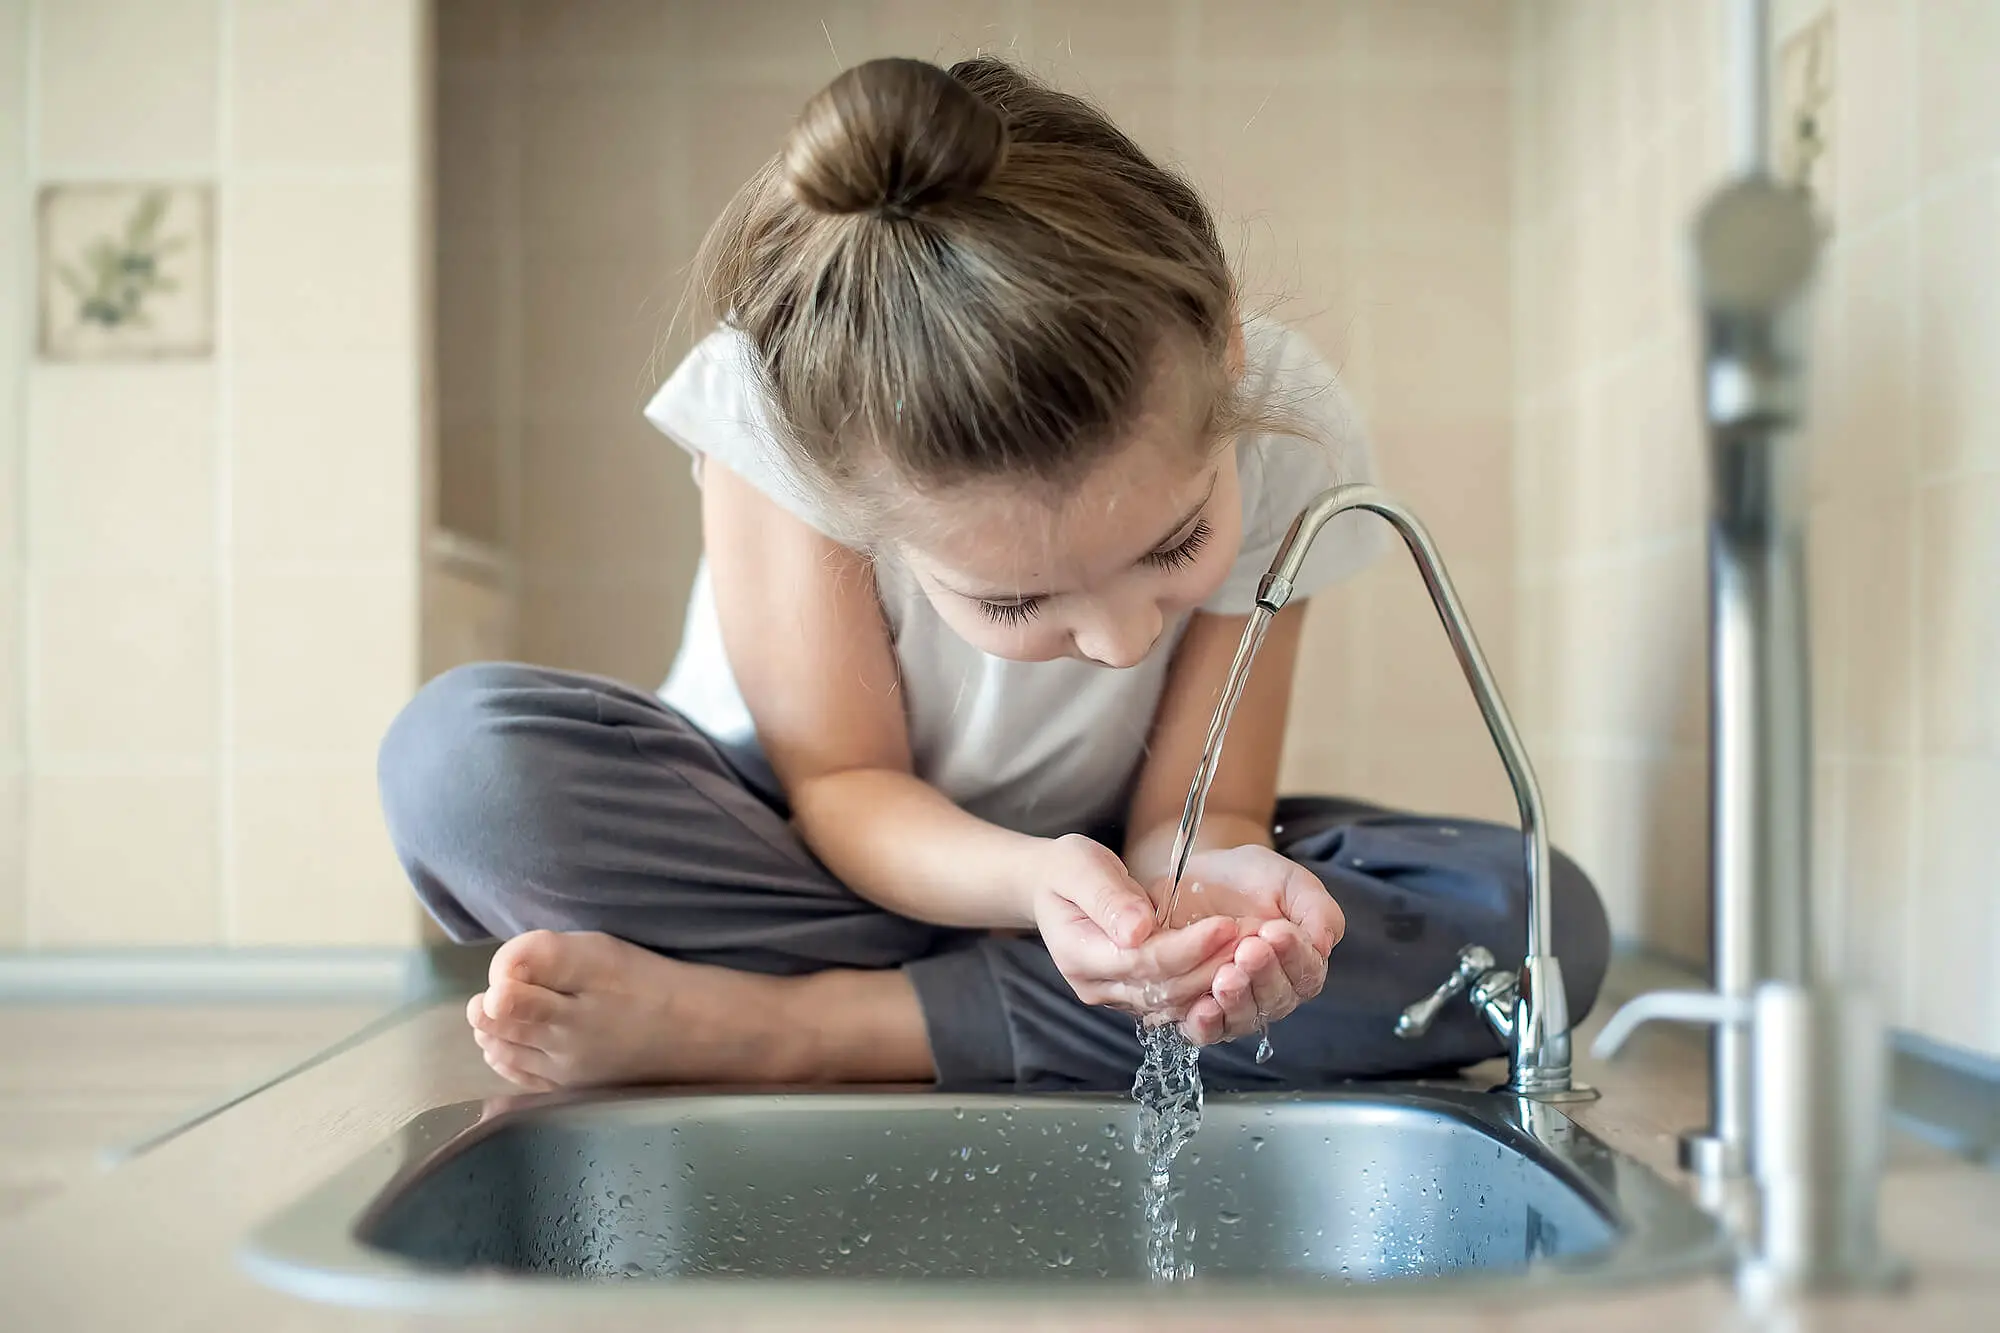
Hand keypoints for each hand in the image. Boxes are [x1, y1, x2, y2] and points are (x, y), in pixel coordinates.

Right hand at [1029, 834, 1241, 1020]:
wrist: (1051, 888)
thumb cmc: (1066, 870)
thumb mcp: (1079, 866)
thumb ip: (1107, 897)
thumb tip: (1139, 929)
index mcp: (1079, 954)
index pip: (1142, 961)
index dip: (1187, 947)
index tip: (1225, 924)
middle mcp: (1096, 986)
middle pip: (1163, 988)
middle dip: (1210, 965)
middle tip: (1251, 939)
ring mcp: (1114, 997)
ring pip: (1173, 1001)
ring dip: (1214, 979)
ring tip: (1251, 951)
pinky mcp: (1132, 996)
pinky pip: (1174, 1000)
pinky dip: (1206, 986)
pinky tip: (1233, 964)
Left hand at [1154, 845, 1343, 1046]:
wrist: (1195, 874)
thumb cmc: (1247, 878)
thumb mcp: (1288, 882)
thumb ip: (1316, 909)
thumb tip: (1323, 945)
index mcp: (1299, 963)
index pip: (1307, 973)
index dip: (1295, 956)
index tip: (1276, 931)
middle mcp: (1269, 990)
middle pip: (1277, 1000)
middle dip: (1264, 975)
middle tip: (1249, 949)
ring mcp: (1234, 1003)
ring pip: (1244, 1018)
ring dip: (1238, 999)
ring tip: (1226, 976)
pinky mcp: (1197, 1009)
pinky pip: (1207, 1032)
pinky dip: (1207, 1025)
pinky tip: (1203, 1009)